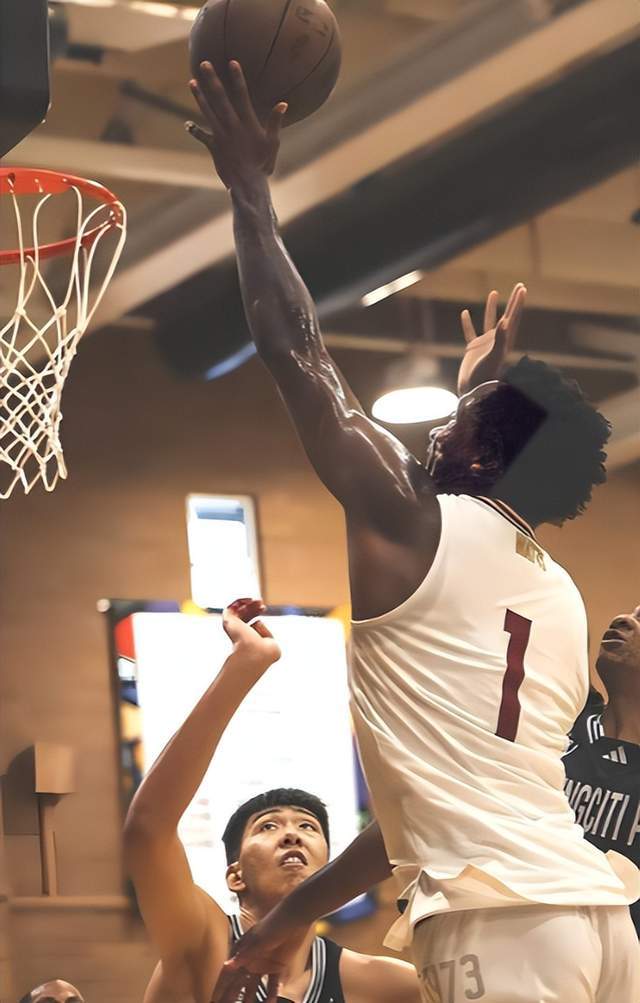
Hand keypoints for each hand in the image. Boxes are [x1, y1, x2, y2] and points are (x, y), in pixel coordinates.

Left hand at [187, 60, 286, 189]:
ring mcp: (221, 136)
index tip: (232, 62)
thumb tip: (283, 103)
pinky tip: (187, 125)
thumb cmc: (262, 164)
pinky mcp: (214, 147)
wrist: (248, 184)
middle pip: (221, 98)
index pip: (242, 95)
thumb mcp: (272, 142)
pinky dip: (195, 131)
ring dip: (199, 97)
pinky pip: (202, 136)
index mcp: (248, 123)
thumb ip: (275, 122)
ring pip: (208, 112)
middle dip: (212, 80)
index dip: (237, 78)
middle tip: (204, 64)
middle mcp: (233, 126)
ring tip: (192, 82)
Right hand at [211, 905, 307, 1002]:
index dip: (221, 987)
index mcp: (242, 951)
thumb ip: (243, 955)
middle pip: (239, 982)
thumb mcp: (257, 941)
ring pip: (254, 985)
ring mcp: (264, 963)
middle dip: (233, 996)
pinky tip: (270, 1002)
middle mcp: (251, 959)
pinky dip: (271, 993)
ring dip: (250, 997)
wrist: (295, 918)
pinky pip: (272, 984)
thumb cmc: (273, 924)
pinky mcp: (277, 966)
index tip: (214, 1000)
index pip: (228, 973)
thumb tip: (226, 966)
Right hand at [223, 598, 280, 669]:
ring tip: (258, 600)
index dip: (255, 612)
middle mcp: (237, 634)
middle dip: (252, 606)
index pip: (248, 622)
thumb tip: (256, 621)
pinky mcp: (228, 621)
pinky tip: (250, 600)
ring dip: (248, 602)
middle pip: (243, 615)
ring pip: (237, 610)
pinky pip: (231, 606)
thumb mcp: (271, 643)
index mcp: (246, 640)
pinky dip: (240, 600)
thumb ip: (266, 633)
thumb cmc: (265, 652)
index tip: (263, 608)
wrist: (255, 653)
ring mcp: (232, 628)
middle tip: (261, 602)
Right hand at [457, 283, 526, 394]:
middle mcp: (497, 340)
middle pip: (507, 316)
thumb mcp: (494, 356)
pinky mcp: (473, 349)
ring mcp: (485, 344)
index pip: (514, 317)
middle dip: (513, 301)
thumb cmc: (485, 375)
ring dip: (492, 307)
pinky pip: (470, 333)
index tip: (522, 289)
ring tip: (494, 293)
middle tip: (519, 285)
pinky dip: (467, 323)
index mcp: (505, 341)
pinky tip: (465, 313)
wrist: (473, 390)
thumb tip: (505, 321)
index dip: (518, 303)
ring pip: (490, 321)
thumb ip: (500, 339)